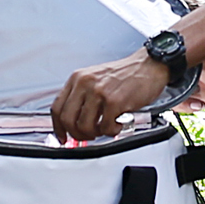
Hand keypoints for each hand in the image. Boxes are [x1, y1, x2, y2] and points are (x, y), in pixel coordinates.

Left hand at [51, 51, 172, 141]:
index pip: (57, 108)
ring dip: (95, 134)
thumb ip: (81, 97)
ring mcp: (99, 92)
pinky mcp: (114, 102)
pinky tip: (118, 123)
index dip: (58, 127)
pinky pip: (106, 128)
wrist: (148, 66)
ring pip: (85, 127)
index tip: (63, 137)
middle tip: (87, 137)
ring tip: (105, 128)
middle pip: (68, 120)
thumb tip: (71, 122)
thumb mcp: (94, 78)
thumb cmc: (124, 74)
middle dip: (77, 134)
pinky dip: (112, 131)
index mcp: (77, 78)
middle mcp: (85, 84)